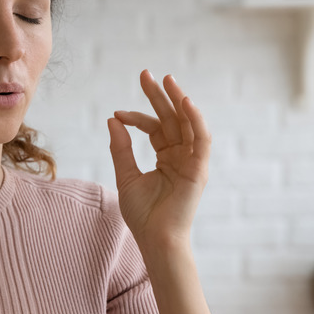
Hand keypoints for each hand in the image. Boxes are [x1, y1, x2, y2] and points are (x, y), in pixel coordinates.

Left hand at [107, 70, 210, 250]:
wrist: (155, 239)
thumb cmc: (142, 214)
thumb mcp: (126, 176)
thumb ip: (121, 148)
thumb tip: (112, 119)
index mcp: (167, 158)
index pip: (154, 128)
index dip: (136, 117)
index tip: (117, 113)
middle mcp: (182, 156)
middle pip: (172, 119)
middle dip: (159, 96)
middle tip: (145, 74)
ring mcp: (192, 161)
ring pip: (187, 123)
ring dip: (179, 100)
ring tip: (166, 79)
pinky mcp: (200, 169)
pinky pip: (201, 139)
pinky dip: (195, 119)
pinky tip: (185, 101)